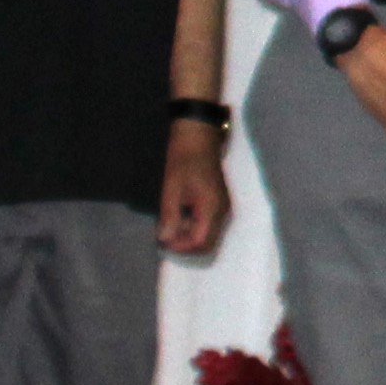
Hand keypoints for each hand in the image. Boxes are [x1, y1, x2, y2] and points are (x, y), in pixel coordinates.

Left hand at [159, 124, 233, 257]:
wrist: (198, 137)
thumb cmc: (183, 160)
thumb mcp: (171, 189)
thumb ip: (170, 216)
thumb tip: (165, 239)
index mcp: (212, 208)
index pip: (201, 241)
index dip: (181, 247)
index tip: (162, 241)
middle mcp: (223, 211)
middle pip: (208, 242)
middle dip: (186, 245)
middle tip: (165, 236)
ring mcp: (223, 207)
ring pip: (209, 234)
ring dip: (189, 236)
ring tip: (171, 226)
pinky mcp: (219, 202)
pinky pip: (209, 224)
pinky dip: (194, 227)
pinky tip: (180, 217)